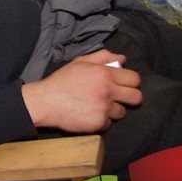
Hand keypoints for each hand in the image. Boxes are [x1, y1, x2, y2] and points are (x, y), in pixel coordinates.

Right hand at [21, 49, 141, 132]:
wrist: (44, 102)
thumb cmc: (61, 81)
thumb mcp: (80, 62)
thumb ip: (103, 57)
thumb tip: (122, 59)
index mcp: (104, 74)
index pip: (135, 79)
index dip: (131, 81)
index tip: (125, 84)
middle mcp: (107, 92)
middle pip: (137, 97)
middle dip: (130, 96)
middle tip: (119, 96)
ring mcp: (103, 109)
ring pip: (122, 112)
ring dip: (113, 109)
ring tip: (98, 105)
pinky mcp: (98, 124)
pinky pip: (109, 123)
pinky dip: (101, 120)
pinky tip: (89, 113)